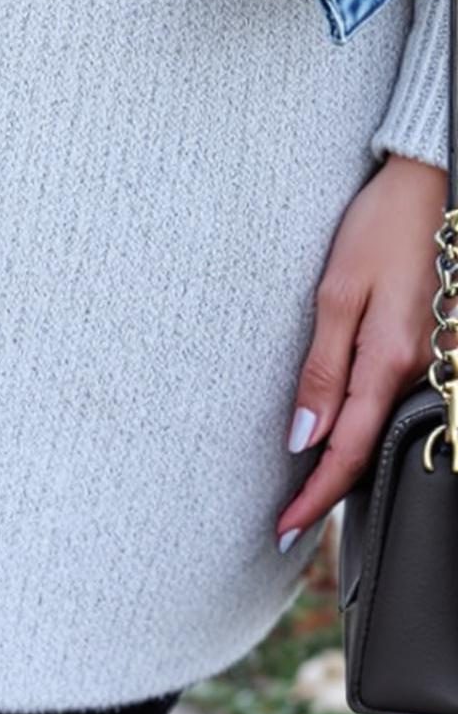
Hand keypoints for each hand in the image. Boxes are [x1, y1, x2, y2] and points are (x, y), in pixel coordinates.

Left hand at [276, 151, 448, 547]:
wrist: (429, 185)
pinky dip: (366, 424)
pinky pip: (395, 400)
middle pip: (367, 446)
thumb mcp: (338, 293)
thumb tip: (301, 437)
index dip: (314, 495)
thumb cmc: (378, 228)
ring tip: (306, 488)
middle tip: (287, 519)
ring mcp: (429, 361)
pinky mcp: (431, 346)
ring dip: (347, 458)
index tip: (282, 528)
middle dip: (328, 487)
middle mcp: (416, 371)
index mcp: (389, 362)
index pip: (346, 450)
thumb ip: (321, 368)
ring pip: (381, 426)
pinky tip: (344, 431)